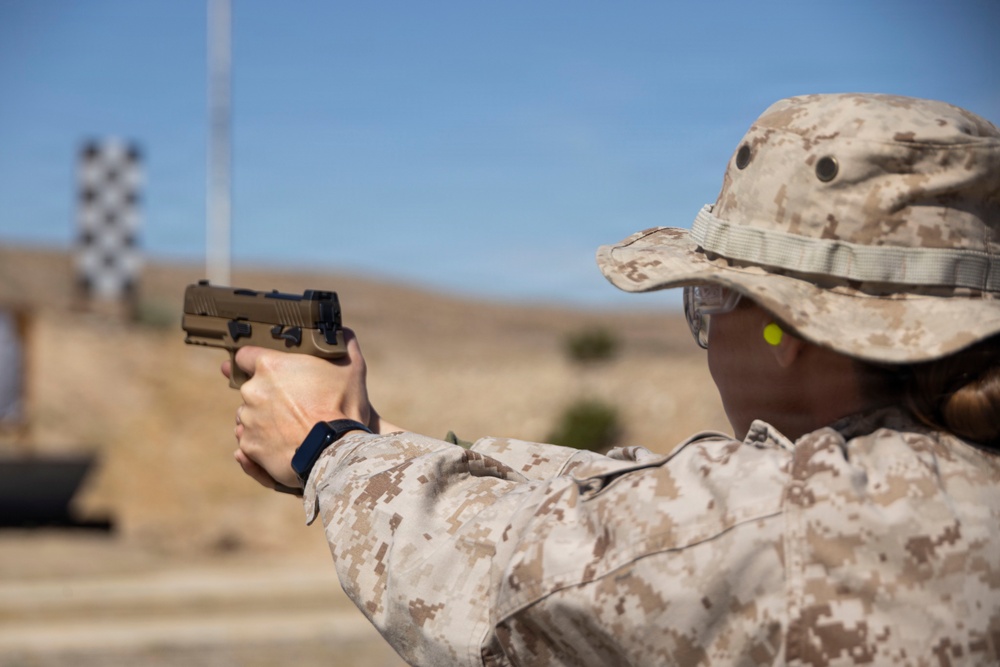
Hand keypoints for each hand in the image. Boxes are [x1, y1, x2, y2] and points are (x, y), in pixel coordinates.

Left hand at [222, 329, 378, 489]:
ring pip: (249, 415)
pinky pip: (250, 441)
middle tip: (292, 403)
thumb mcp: (352, 367)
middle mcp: (253, 391)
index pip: (244, 356)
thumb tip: (342, 332)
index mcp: (270, 366)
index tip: (262, 368)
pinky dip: (263, 442)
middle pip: (250, 388)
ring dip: (263, 418)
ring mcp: (249, 420)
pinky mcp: (250, 446)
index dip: (253, 361)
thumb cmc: (344, 407)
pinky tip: (284, 444)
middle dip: (266, 394)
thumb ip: (344, 344)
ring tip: (290, 427)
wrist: (337, 452)